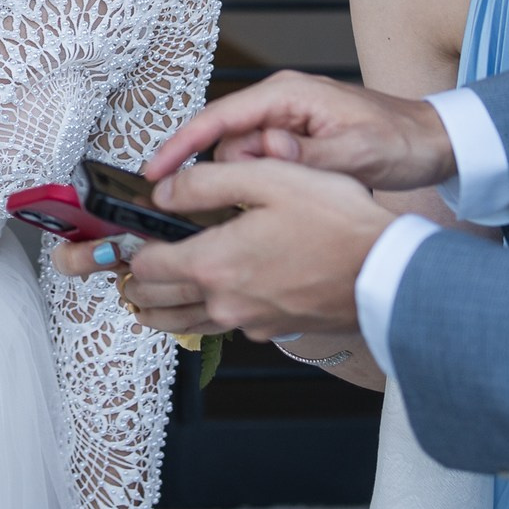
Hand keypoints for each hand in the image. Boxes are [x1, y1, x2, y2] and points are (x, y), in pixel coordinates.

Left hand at [121, 159, 396, 338]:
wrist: (389, 274)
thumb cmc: (336, 222)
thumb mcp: (268, 178)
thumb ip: (205, 183)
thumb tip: (162, 193)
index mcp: (213, 263)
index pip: (146, 266)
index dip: (127, 250)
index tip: (119, 240)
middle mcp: (224, 301)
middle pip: (157, 302)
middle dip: (133, 285)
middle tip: (119, 274)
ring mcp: (249, 322)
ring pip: (185, 323)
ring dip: (160, 310)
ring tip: (145, 299)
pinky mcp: (274, 330)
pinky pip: (224, 327)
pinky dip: (203, 317)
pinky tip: (209, 301)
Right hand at [145, 71, 454, 191]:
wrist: (433, 141)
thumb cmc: (400, 140)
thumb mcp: (358, 152)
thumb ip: (309, 157)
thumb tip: (269, 155)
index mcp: (287, 95)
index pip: (217, 118)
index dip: (181, 146)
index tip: (155, 174)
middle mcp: (279, 103)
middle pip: (227, 145)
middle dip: (242, 177)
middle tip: (288, 191)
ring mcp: (285, 121)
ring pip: (244, 160)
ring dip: (264, 183)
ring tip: (310, 190)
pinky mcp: (293, 140)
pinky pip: (264, 165)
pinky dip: (273, 184)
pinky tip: (302, 194)